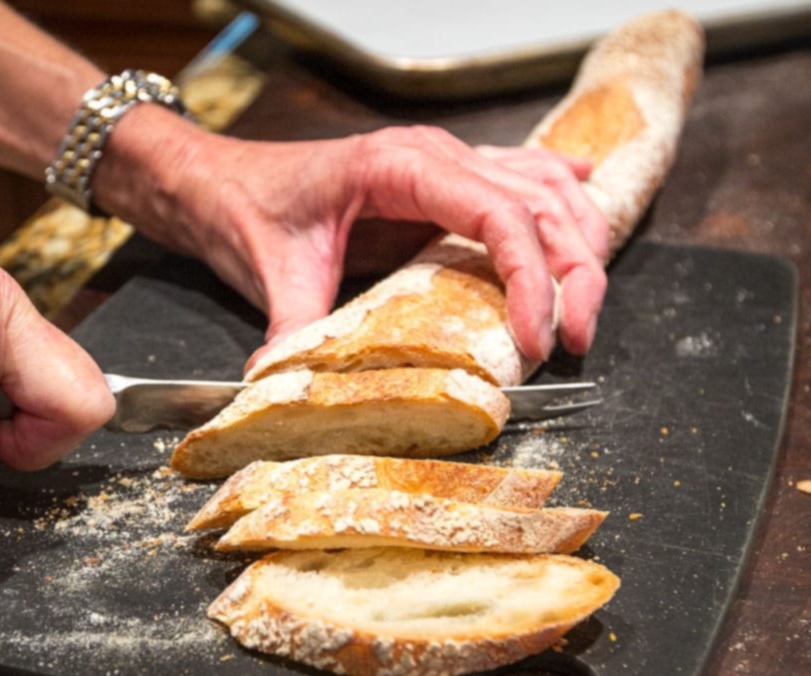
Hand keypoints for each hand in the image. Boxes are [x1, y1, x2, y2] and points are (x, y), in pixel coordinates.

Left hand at [97, 106, 608, 364]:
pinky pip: (521, 173)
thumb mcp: (273, 270)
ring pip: (545, 186)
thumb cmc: (248, 209)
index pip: (498, 213)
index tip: (537, 337)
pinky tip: (590, 190)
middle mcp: (435, 155)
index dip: (532, 275)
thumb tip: (288, 385)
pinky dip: (561, 190)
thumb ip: (293, 326)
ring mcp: (444, 162)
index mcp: (401, 166)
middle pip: (541, 201)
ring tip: (585, 307)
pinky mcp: (442, 180)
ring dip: (580, 242)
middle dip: (575, 271)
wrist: (220, 180)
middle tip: (578, 339)